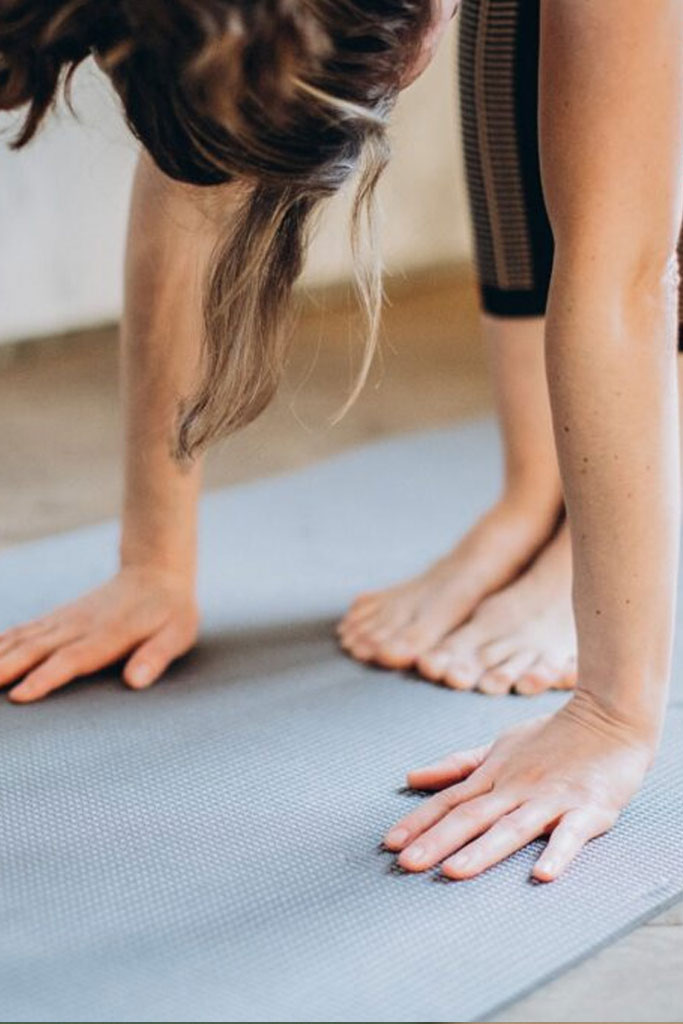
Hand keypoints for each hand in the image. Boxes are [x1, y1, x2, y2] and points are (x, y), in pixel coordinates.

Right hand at [0, 565, 198, 702]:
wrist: (155, 573)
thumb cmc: (170, 612)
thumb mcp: (177, 634)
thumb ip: (155, 657)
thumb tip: (136, 681)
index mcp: (107, 635)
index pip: (71, 659)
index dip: (45, 677)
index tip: (19, 695)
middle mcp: (78, 626)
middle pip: (34, 649)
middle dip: (3, 670)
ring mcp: (64, 620)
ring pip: (21, 638)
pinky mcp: (58, 618)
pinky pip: (22, 630)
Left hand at [383, 693, 653, 880]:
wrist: (610, 717)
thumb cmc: (552, 736)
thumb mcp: (499, 745)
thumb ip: (458, 765)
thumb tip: (412, 777)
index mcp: (495, 776)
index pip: (450, 801)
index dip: (419, 821)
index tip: (390, 843)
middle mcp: (516, 788)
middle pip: (472, 817)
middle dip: (437, 840)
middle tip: (407, 864)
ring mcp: (551, 799)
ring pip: (512, 827)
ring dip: (483, 850)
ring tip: (456, 872)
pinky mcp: (589, 809)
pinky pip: (571, 834)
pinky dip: (557, 852)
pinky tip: (542, 874)